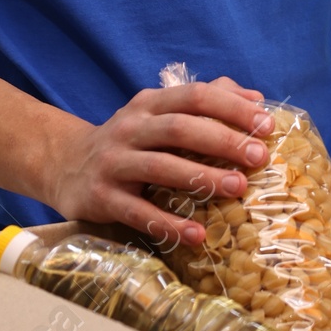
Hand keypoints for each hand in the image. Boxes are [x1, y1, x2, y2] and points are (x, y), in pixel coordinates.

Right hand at [44, 75, 273, 246]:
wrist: (64, 165)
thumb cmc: (130, 140)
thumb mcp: (158, 114)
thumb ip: (204, 101)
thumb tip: (255, 98)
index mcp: (149, 104)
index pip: (195, 96)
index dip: (232, 108)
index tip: (266, 126)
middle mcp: (129, 128)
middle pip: (180, 129)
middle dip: (223, 141)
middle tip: (259, 157)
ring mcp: (113, 163)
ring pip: (161, 167)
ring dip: (202, 178)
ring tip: (237, 188)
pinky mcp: (101, 198)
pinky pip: (138, 213)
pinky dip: (169, 224)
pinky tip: (197, 235)